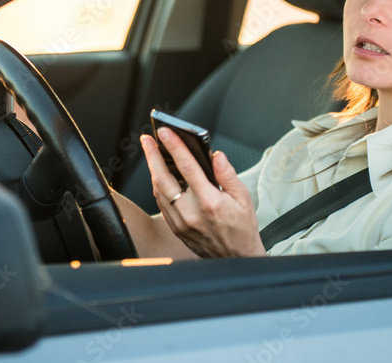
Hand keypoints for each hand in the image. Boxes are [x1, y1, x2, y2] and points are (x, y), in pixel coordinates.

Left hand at [140, 127, 264, 257]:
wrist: (235, 259)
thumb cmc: (242, 228)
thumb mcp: (244, 198)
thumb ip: (228, 174)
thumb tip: (216, 155)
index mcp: (209, 201)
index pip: (187, 167)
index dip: (174, 146)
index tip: (165, 132)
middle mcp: (191, 212)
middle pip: (163, 178)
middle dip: (152, 155)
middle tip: (147, 139)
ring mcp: (180, 222)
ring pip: (158, 191)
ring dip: (152, 170)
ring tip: (151, 153)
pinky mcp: (176, 228)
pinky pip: (161, 203)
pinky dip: (158, 186)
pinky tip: (159, 175)